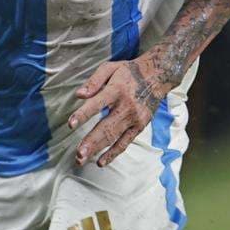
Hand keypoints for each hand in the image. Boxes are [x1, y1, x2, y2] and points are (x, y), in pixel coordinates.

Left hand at [67, 53, 175, 167]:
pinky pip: (125, 143)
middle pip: (106, 127)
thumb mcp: (110, 68)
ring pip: (114, 137)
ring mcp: (134, 118)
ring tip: (81, 159)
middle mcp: (126, 106)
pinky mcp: (140, 126)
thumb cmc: (128, 72)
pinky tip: (101, 162)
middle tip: (78, 155)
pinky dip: (113, 153)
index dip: (83, 114)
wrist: (158, 76)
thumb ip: (94, 81)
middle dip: (91, 142)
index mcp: (116, 90)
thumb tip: (79, 95)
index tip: (70, 124)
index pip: (97, 103)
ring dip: (97, 150)